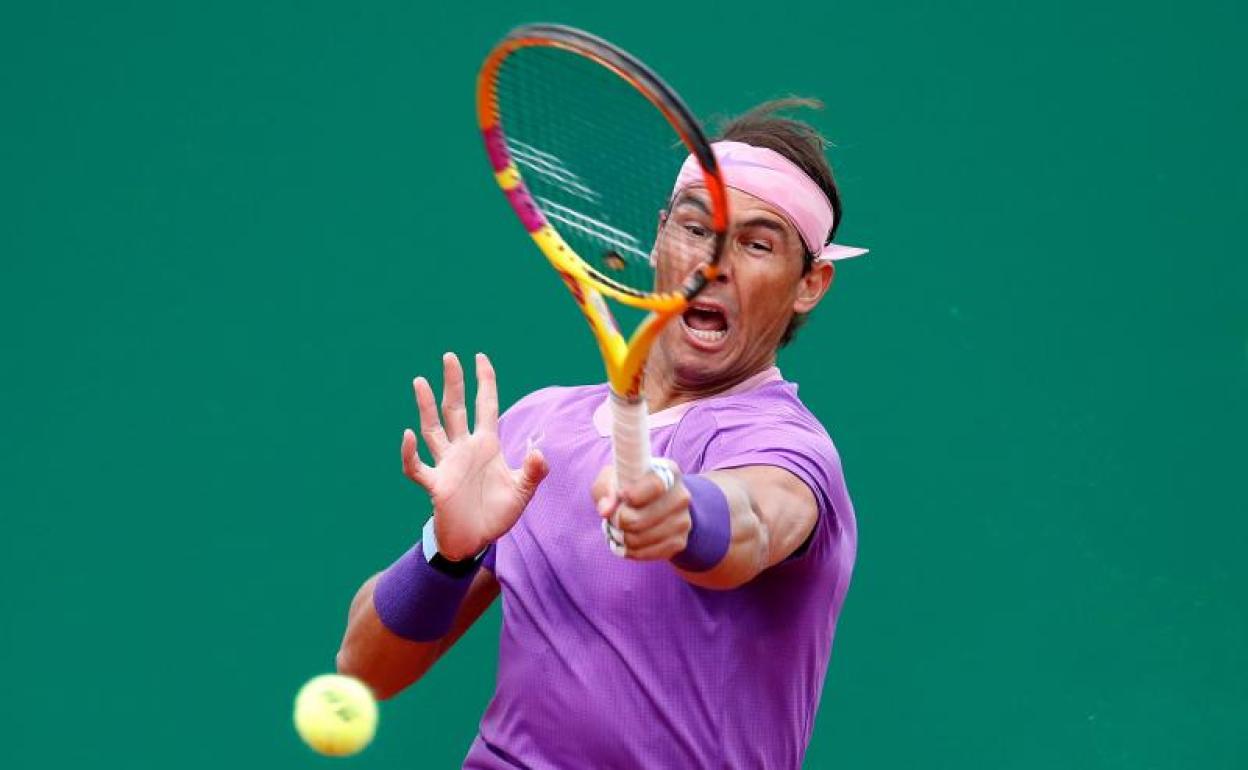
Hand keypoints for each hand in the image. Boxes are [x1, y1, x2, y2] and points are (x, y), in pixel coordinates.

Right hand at [401, 352, 547, 559]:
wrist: (476, 542)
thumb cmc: (496, 514)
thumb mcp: (522, 492)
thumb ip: (533, 472)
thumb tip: (539, 451)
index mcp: (486, 445)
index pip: (485, 406)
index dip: (484, 382)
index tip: (480, 357)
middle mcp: (464, 448)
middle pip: (456, 409)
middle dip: (454, 383)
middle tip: (449, 356)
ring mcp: (447, 464)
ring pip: (434, 429)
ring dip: (426, 407)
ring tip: (420, 381)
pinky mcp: (436, 484)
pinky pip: (417, 466)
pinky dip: (410, 453)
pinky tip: (408, 436)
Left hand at [590, 460, 691, 560]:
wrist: (653, 504)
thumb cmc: (628, 486)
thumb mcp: (613, 479)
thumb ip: (605, 489)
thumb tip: (606, 510)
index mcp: (668, 473)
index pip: (655, 486)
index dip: (632, 495)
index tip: (621, 496)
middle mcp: (681, 496)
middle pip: (640, 519)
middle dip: (619, 521)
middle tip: (614, 518)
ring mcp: (683, 521)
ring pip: (640, 538)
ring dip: (622, 537)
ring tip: (620, 529)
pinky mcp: (679, 542)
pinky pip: (646, 553)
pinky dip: (631, 550)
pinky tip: (629, 541)